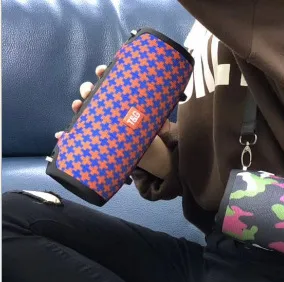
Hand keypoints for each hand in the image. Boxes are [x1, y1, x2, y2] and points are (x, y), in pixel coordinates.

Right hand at [54, 65, 172, 179]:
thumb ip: (160, 125)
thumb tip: (163, 124)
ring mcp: (99, 119)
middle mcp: (106, 106)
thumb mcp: (155, 126)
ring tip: (78, 105)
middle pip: (92, 92)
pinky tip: (61, 135)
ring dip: (78, 104)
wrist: (143, 149)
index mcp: (119, 98)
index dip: (103, 73)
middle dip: (88, 88)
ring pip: (83, 108)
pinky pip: (79, 131)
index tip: (102, 70)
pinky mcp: (95, 132)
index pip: (109, 82)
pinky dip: (66, 133)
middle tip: (90, 90)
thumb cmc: (146, 130)